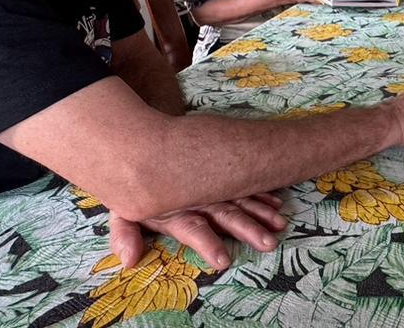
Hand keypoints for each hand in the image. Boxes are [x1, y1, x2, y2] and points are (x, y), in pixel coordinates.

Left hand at [108, 192, 287, 270]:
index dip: (207, 244)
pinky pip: (244, 186)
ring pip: (239, 198)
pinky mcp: (218, 175)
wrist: (142, 142)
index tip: (223, 261)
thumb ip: (125, 233)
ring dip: (259, 212)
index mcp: (174, 208)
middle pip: (224, 213)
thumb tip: (128, 260)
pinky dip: (261, 195)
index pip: (193, 228)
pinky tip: (276, 204)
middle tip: (267, 243)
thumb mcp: (124, 207)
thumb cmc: (132, 181)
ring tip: (279, 224)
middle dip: (246, 228)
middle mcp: (196, 196)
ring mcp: (210, 184)